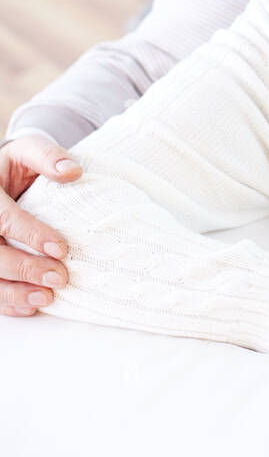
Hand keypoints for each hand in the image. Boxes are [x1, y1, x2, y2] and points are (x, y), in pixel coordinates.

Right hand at [0, 134, 81, 315]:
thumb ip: (48, 157)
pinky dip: (6, 302)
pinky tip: (29, 306)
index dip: (31, 234)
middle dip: (25, 268)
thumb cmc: (16, 165)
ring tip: (46, 298)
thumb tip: (73, 171)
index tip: (61, 248)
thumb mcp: (29, 150)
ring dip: (14, 291)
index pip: (3, 217)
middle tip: (59, 278)